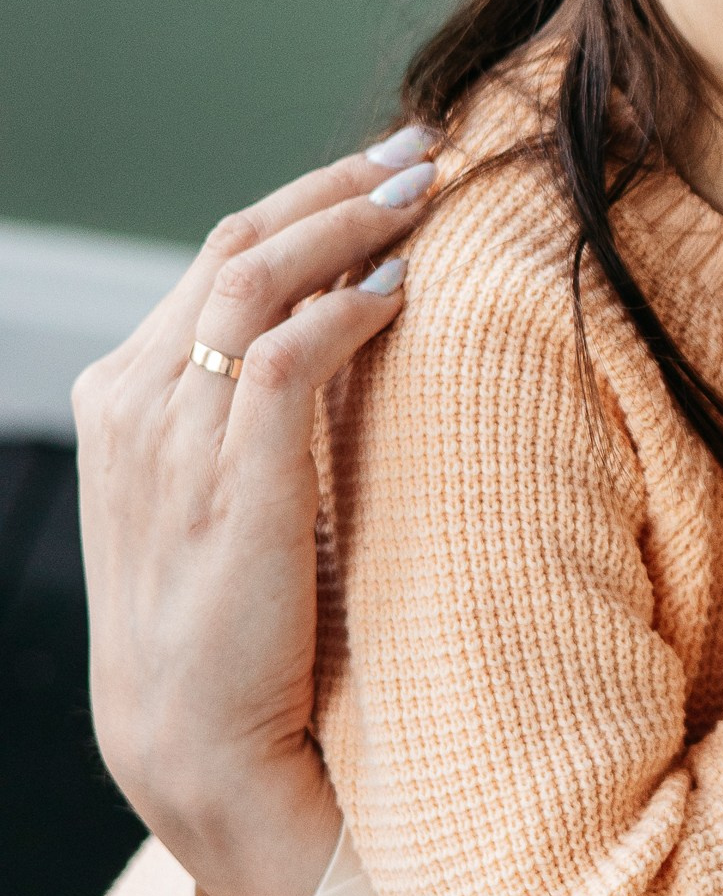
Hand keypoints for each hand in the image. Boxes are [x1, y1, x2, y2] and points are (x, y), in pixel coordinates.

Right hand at [74, 134, 440, 895]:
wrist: (196, 746)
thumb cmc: (230, 627)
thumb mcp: (221, 497)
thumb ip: (251, 416)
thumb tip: (337, 334)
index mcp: (125, 397)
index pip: (216, 262)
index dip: (304, 205)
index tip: (384, 172)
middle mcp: (135, 404)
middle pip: (233, 248)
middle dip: (331, 189)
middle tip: (419, 150)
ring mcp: (173, 443)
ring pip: (254, 280)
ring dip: (343, 224)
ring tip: (423, 193)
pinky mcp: (230, 485)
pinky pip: (283, 358)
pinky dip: (341, 308)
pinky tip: (398, 290)